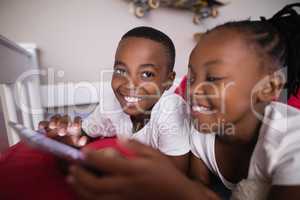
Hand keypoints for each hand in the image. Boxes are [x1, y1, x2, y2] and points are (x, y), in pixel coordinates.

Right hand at [38, 114, 88, 146]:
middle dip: (64, 123)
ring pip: (55, 117)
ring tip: (53, 126)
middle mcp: (65, 123)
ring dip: (54, 121)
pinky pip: (43, 123)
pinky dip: (42, 125)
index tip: (75, 127)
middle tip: (62, 132)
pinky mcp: (45, 127)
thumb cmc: (69, 146)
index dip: (76, 121)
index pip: (77, 119)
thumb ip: (81, 142)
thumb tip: (84, 139)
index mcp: (74, 126)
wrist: (58, 150)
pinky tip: (43, 129)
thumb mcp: (76, 146)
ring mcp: (55, 123)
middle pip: (65, 118)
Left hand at [67, 139, 219, 199]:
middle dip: (80, 175)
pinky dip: (89, 198)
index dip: (91, 157)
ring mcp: (124, 198)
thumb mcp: (155, 155)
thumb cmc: (167, 174)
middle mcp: (125, 185)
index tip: (83, 151)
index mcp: (133, 170)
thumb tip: (120, 138)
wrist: (176, 195)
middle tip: (72, 167)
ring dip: (80, 188)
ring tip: (72, 179)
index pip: (106, 163)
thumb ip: (136, 146)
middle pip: (95, 184)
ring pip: (95, 197)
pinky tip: (85, 192)